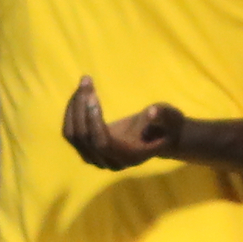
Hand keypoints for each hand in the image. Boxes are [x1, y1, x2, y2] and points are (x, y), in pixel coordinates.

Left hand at [63, 76, 183, 170]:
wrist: (159, 137)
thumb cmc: (166, 126)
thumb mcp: (171, 118)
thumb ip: (163, 115)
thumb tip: (152, 112)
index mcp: (128, 156)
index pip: (102, 143)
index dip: (93, 121)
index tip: (93, 96)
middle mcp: (108, 161)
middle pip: (83, 138)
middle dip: (81, 107)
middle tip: (86, 80)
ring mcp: (96, 158)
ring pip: (73, 136)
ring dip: (74, 107)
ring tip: (84, 83)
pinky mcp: (87, 150)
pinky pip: (71, 134)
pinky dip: (71, 112)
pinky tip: (79, 93)